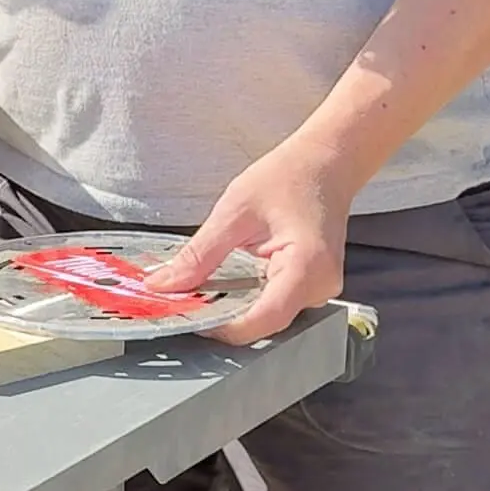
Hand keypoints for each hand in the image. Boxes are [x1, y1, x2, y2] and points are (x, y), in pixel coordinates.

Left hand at [149, 135, 353, 344]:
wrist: (326, 163)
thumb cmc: (290, 177)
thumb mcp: (234, 212)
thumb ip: (199, 255)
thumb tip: (163, 285)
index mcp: (307, 267)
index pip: (263, 320)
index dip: (222, 327)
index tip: (188, 318)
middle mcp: (320, 287)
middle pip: (263, 324)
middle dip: (221, 318)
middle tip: (183, 305)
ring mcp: (318, 291)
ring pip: (267, 318)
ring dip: (232, 309)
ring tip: (201, 294)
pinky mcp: (310, 288)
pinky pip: (273, 305)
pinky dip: (246, 299)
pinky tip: (225, 285)